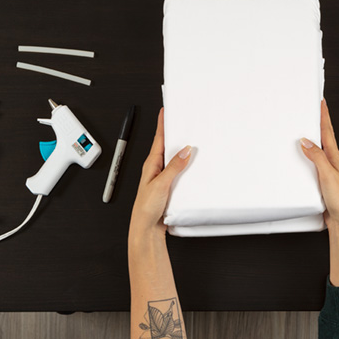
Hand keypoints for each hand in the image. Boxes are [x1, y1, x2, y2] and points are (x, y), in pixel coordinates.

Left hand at [130, 108, 191, 240]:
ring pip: (174, 159)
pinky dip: (185, 165)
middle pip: (167, 146)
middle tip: (183, 119)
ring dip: (181, 150)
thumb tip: (185, 151)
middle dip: (174, 133)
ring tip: (192, 139)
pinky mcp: (169, 186)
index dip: (162, 123)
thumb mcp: (161, 184)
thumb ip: (174, 167)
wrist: (146, 228)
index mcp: (151, 164)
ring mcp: (163, 177)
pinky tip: (193, 164)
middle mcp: (156, 168)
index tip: (165, 110)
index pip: (158, 139)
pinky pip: (179, 170)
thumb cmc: (146, 208)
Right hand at [300, 99, 338, 228]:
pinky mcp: (321, 179)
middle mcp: (332, 161)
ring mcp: (327, 170)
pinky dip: (307, 155)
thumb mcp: (328, 174)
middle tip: (313, 109)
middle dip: (318, 122)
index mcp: (335, 157)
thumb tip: (306, 141)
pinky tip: (301, 156)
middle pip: (323, 137)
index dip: (324, 116)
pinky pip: (312, 162)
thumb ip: (317, 157)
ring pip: (317, 150)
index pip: (328, 131)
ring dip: (311, 139)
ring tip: (304, 128)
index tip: (321, 102)